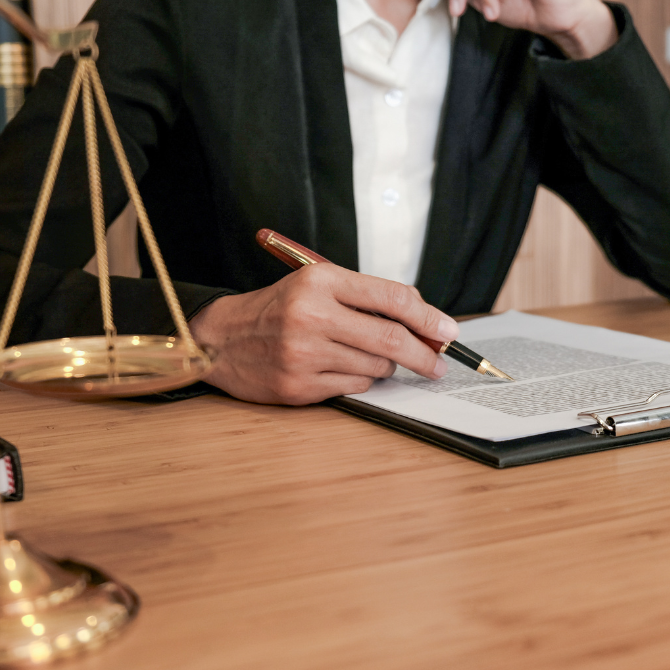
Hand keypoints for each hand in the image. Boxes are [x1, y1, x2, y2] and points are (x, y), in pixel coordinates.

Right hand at [188, 263, 459, 404]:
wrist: (221, 338)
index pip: (392, 298)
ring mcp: (304, 353)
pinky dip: (359, 380)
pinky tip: (339, 368)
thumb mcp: (317, 286)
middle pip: (391, 339)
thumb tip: (425, 322)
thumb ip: (366, 298)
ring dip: (384, 366)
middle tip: (437, 364)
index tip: (447, 332)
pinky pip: (354, 387)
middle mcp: (312, 315)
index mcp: (321, 281)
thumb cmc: (278, 309)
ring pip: (376, 367)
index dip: (428, 317)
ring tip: (362, 355)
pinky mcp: (298, 385)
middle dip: (424, 354)